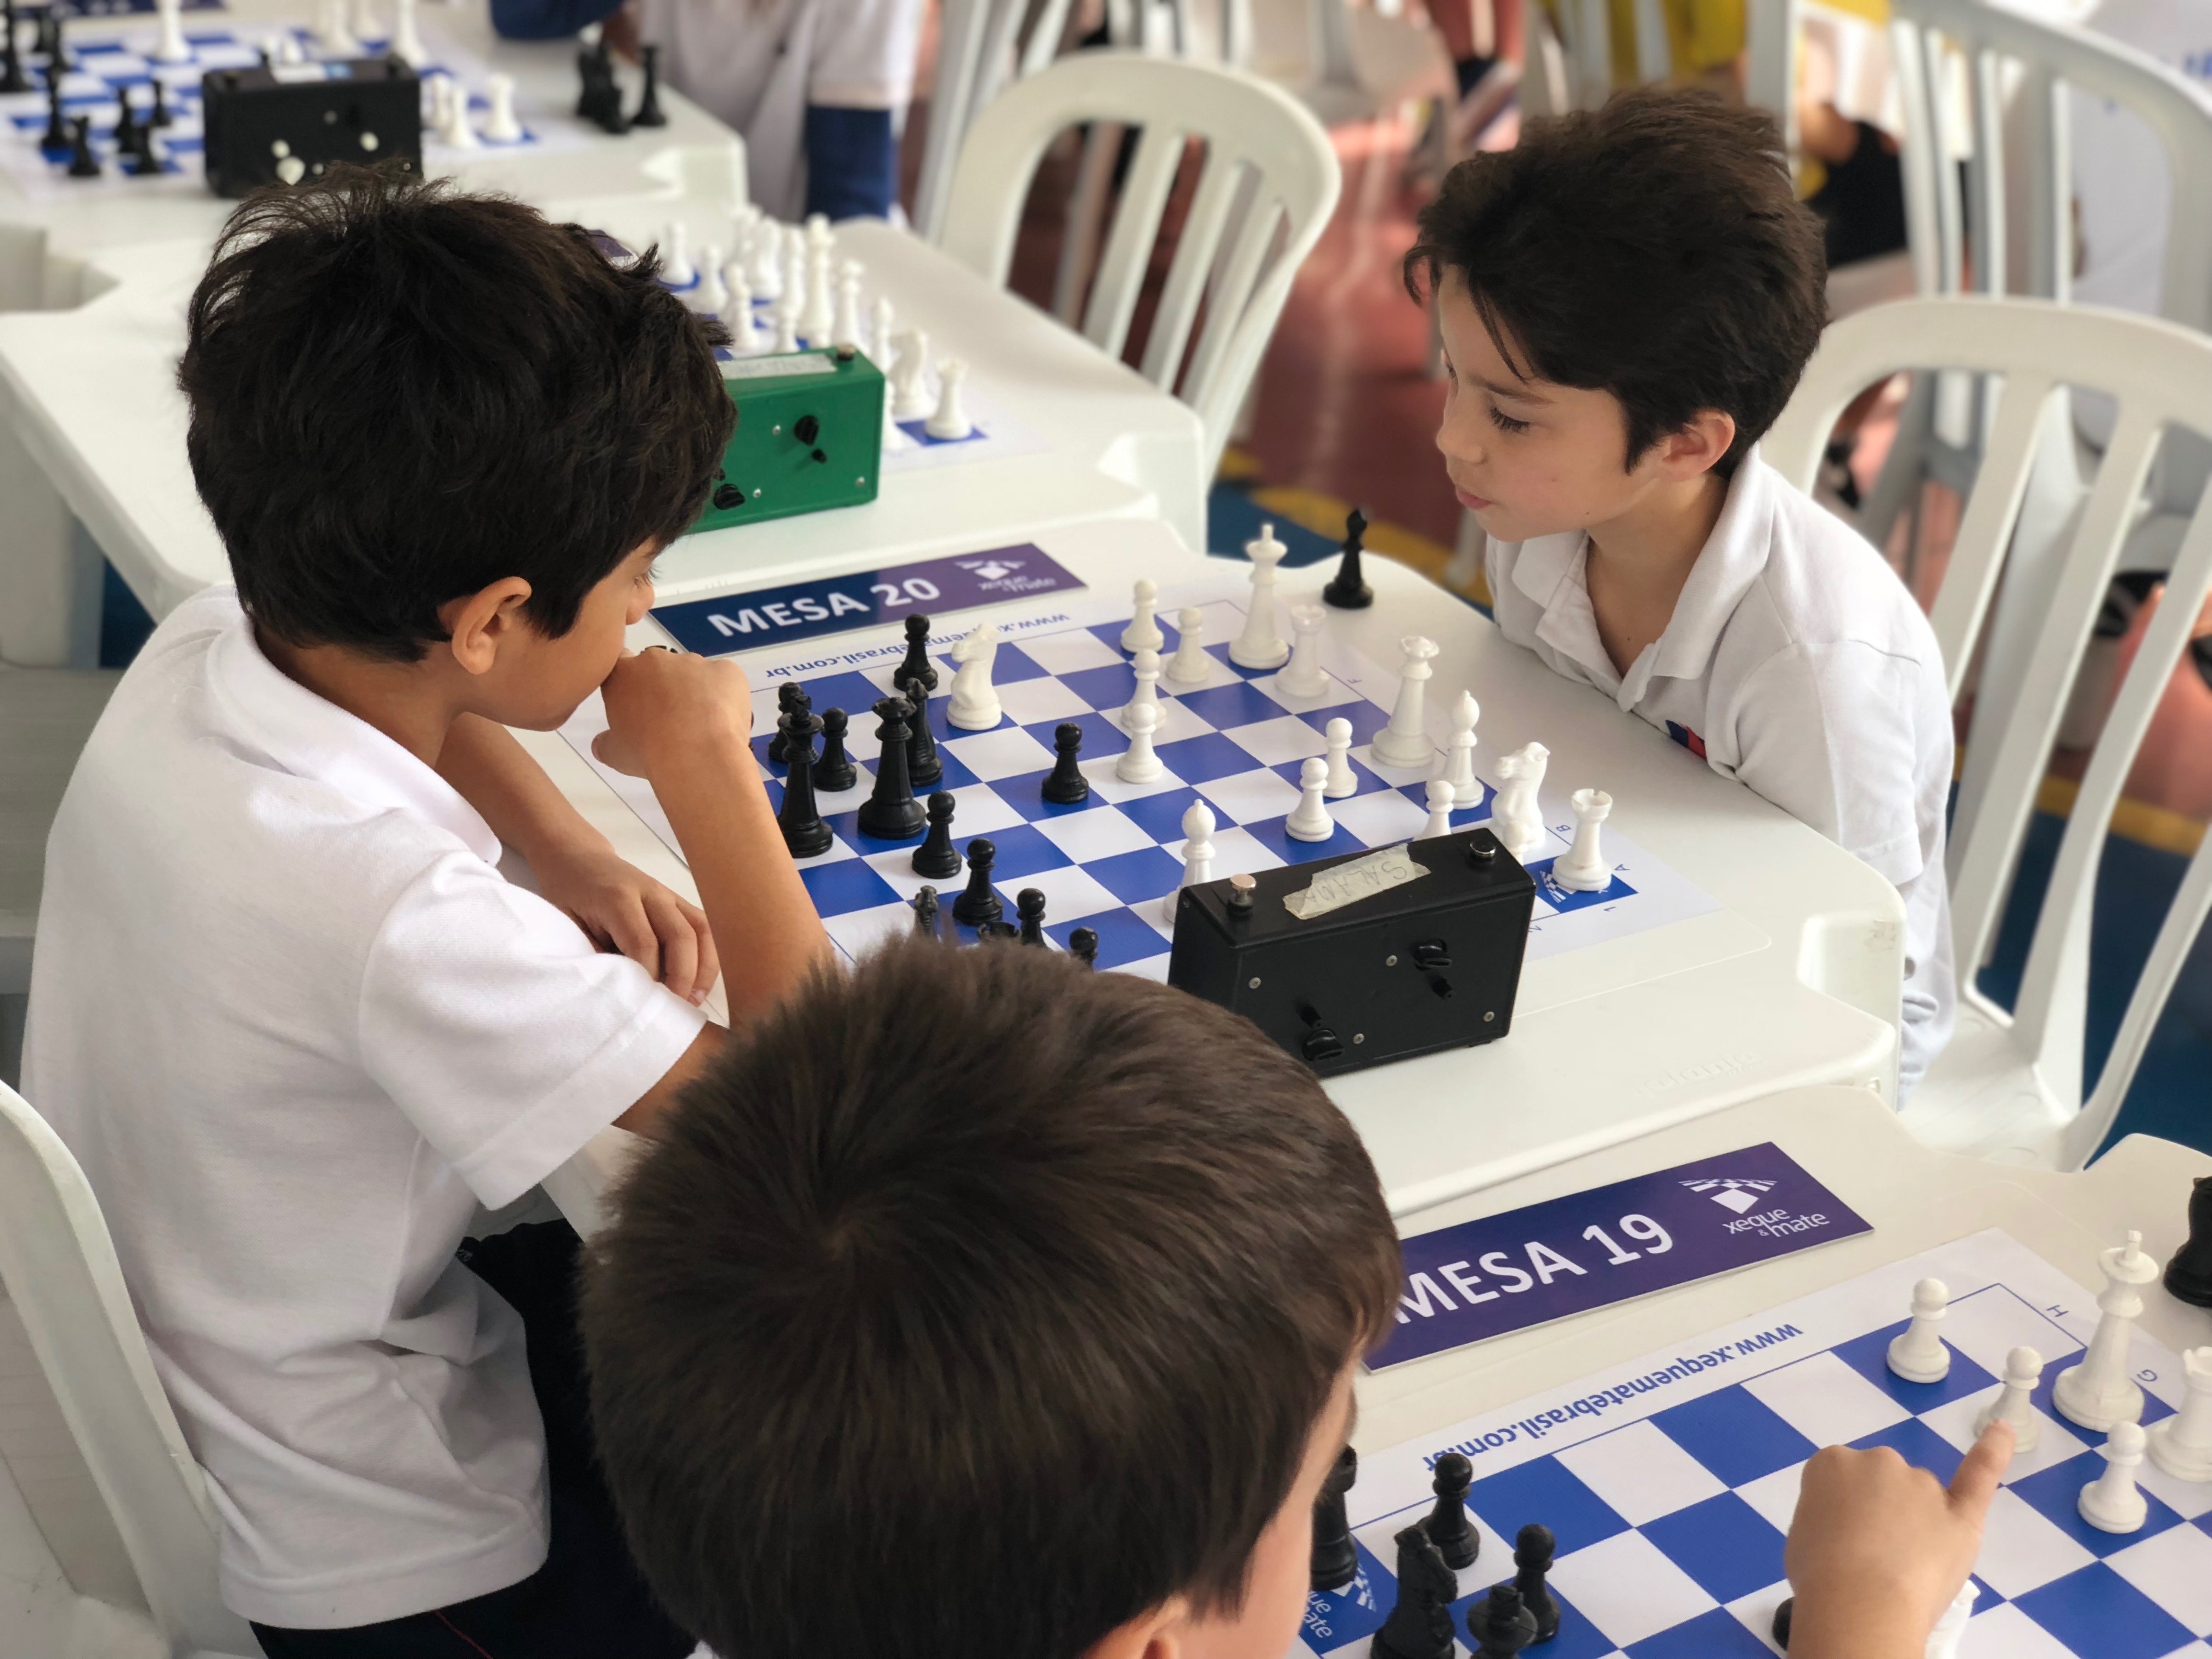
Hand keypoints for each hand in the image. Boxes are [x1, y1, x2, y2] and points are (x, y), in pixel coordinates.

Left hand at [531, 837, 719, 1006]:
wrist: (580, 861)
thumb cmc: (569, 896)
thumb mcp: (566, 925)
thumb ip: (591, 952)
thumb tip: (620, 988)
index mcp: (618, 897)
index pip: (644, 942)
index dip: (648, 975)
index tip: (643, 1002)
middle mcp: (651, 892)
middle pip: (681, 936)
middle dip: (683, 976)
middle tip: (676, 1007)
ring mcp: (670, 895)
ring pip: (701, 930)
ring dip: (704, 967)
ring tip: (695, 999)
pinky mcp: (679, 901)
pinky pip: (704, 928)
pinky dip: (709, 955)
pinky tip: (701, 981)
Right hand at [593, 647, 754, 779]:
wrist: (696, 753)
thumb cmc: (648, 752)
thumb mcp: (615, 754)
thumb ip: (606, 743)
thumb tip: (600, 745)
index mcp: (623, 674)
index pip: (620, 661)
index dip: (631, 680)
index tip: (638, 700)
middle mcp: (656, 659)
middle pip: (659, 668)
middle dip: (664, 689)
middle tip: (671, 721)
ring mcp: (694, 661)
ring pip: (694, 675)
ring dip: (695, 694)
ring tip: (701, 728)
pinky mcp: (726, 670)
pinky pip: (724, 681)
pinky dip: (724, 698)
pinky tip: (723, 722)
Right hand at [1785, 1420, 2011, 1658]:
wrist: (1859, 1603)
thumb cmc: (1818, 1575)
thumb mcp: (1804, 1533)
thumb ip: (1833, 1516)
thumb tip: (1858, 1531)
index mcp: (1833, 1463)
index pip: (1840, 1481)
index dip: (1841, 1515)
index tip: (1837, 1541)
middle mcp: (1878, 1461)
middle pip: (1883, 1485)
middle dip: (1879, 1515)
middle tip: (1868, 1558)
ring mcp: (1921, 1484)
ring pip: (1921, 1500)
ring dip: (1914, 1526)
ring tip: (1900, 1571)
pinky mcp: (1961, 1510)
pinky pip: (1981, 1472)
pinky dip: (1995, 1449)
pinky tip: (2004, 1430)